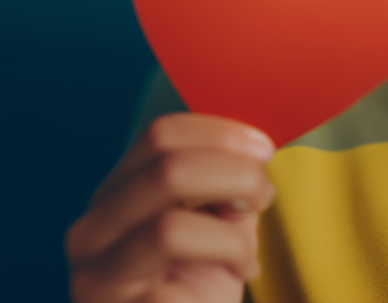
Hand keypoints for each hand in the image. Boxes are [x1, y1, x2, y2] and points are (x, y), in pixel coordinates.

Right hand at [66, 113, 275, 302]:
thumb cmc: (201, 287)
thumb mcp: (215, 220)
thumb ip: (223, 180)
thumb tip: (255, 143)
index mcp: (116, 193)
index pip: (160, 134)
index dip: (220, 132)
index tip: (265, 148)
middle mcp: (93, 229)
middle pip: (166, 168)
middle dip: (234, 172)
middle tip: (263, 193)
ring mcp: (95, 276)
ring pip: (169, 225)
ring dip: (231, 230)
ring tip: (248, 247)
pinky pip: (181, 276)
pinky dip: (229, 261)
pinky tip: (242, 272)